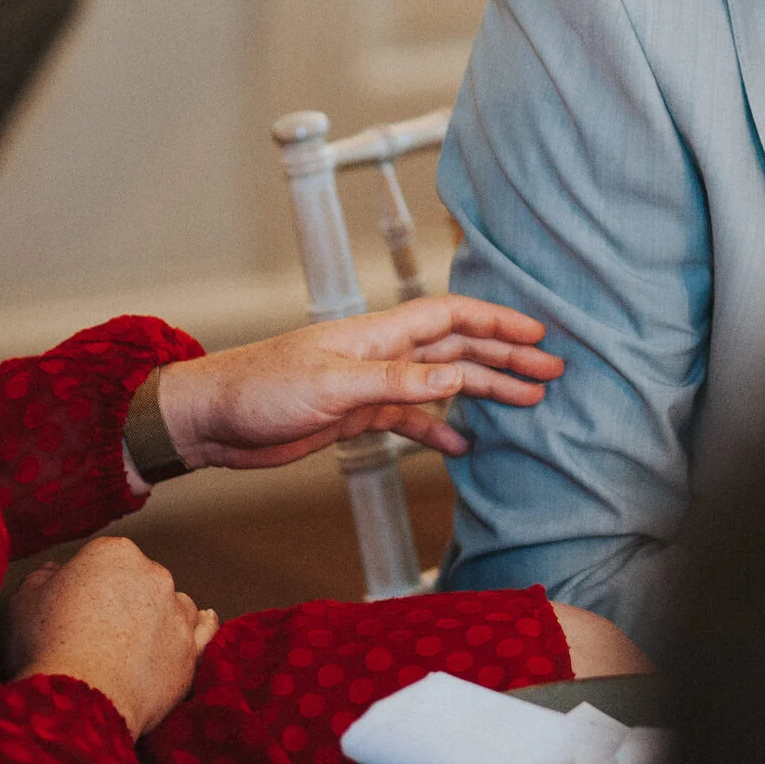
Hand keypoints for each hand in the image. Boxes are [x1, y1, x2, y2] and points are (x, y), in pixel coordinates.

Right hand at [7, 537, 216, 737]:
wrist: (83, 698)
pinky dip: (202, 625)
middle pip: (138, 579)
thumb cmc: (48, 648)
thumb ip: (42, 578)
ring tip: (133, 642)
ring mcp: (176, 611)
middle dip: (121, 599)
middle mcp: (153, 574)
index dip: (84, 586)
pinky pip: (204, 629)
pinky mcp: (191, 647)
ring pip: (172, 602)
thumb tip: (53, 572)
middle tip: (95, 632)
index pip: (102, 559)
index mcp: (113, 554)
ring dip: (158, 614)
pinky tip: (205, 621)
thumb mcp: (23, 602)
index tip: (72, 608)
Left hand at [157, 295, 563, 470]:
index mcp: (378, 335)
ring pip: (443, 384)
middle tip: (552, 373)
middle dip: (506, 358)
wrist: (212, 420)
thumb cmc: (260, 389)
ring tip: (529, 402)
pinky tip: (466, 446)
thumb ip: (394, 382)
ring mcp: (373, 385)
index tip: (538, 334)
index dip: (497, 322)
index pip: (451, 317)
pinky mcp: (358, 416)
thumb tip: (452, 378)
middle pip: (458, 350)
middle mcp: (383, 355)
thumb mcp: (331, 385)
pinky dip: (440, 430)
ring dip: (485, 390)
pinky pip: (412, 420)